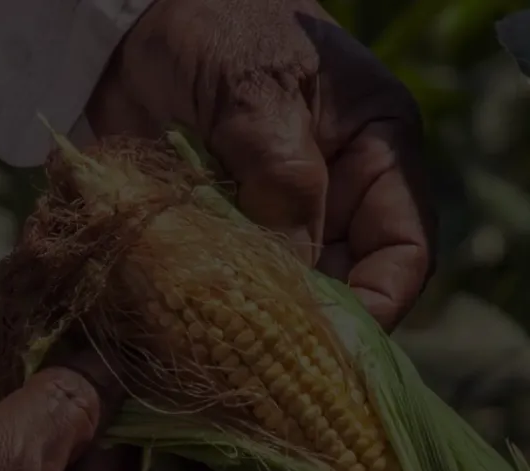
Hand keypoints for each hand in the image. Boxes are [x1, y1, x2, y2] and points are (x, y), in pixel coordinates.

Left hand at [86, 0, 436, 330]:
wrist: (137, 26)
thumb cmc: (215, 27)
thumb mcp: (256, 90)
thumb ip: (283, 178)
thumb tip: (293, 274)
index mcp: (375, 154)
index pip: (403, 252)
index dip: (377, 306)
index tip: (332, 345)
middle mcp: (336, 198)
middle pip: (344, 285)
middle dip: (310, 327)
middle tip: (266, 367)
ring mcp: (279, 218)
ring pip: (289, 293)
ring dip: (260, 323)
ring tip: (227, 352)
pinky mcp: (229, 232)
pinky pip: (237, 284)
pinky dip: (219, 308)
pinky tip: (195, 325)